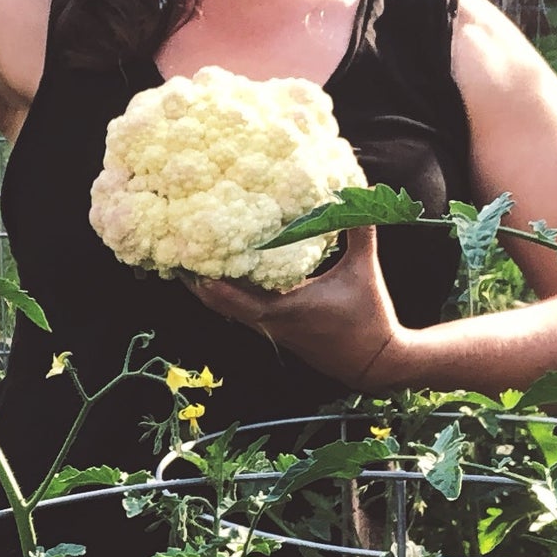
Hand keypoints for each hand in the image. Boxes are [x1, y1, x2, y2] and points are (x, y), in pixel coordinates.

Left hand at [188, 227, 412, 389]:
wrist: (376, 363)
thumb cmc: (368, 317)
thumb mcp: (364, 270)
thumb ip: (359, 232)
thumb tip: (359, 194)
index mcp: (283, 309)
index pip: (232, 297)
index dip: (206, 280)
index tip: (189, 258)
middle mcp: (270, 322)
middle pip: (220, 303)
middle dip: (199, 281)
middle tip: (180, 254)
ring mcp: (272, 330)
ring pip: (231, 309)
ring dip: (213, 289)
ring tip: (195, 261)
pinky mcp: (278, 331)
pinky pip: (245, 311)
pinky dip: (232, 295)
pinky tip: (229, 275)